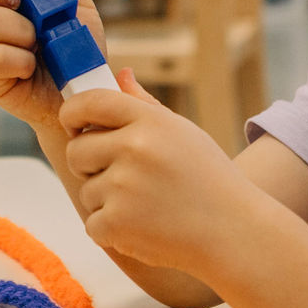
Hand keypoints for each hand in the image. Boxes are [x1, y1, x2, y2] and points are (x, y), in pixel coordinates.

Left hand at [59, 71, 258, 276]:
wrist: (234, 232)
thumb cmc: (209, 180)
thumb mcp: (184, 133)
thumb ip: (146, 106)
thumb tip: (121, 74)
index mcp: (151, 121)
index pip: (91, 102)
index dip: (72, 113)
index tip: (73, 125)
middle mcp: (135, 148)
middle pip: (76, 150)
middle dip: (89, 166)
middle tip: (121, 178)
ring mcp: (123, 186)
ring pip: (86, 191)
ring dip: (106, 203)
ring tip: (147, 207)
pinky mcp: (117, 223)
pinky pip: (92, 224)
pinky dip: (112, 232)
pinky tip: (145, 229)